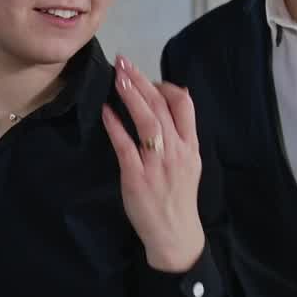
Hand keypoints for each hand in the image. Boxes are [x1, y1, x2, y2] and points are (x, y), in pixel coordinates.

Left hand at [101, 55, 205, 273]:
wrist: (174, 234)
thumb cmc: (178, 197)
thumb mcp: (189, 164)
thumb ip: (181, 136)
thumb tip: (167, 105)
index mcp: (190, 146)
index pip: (184, 105)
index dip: (165, 85)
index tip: (147, 77)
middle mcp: (176, 151)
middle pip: (161, 107)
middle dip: (141, 82)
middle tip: (124, 62)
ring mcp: (157, 164)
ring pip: (146, 121)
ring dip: (130, 96)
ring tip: (117, 77)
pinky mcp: (137, 177)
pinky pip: (125, 146)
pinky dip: (115, 126)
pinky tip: (106, 111)